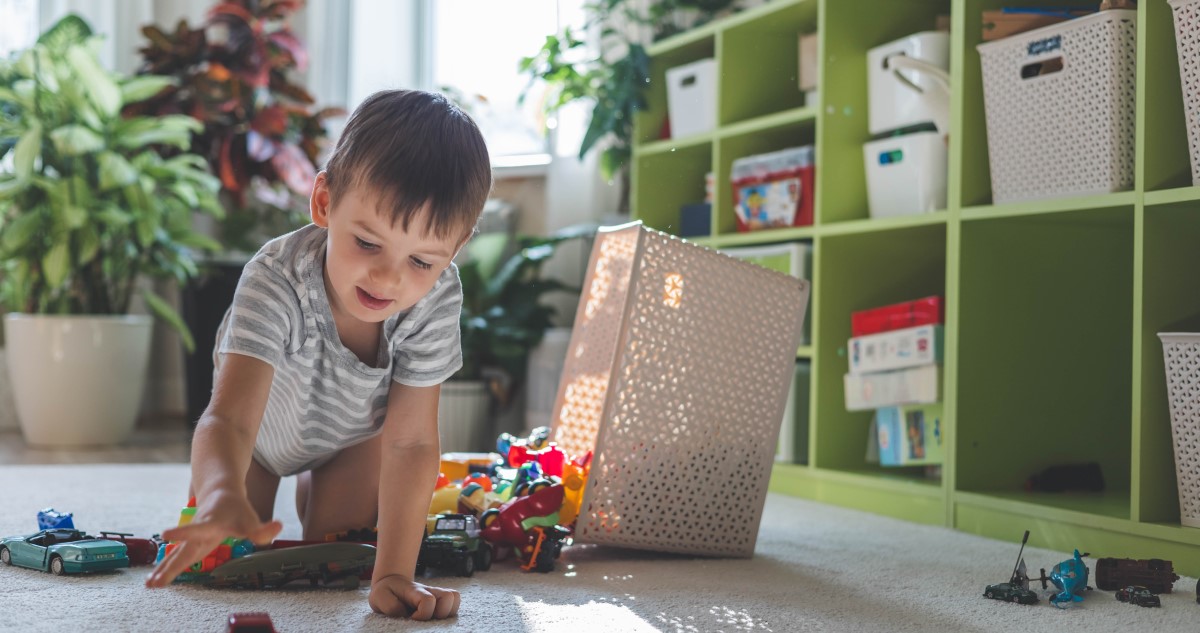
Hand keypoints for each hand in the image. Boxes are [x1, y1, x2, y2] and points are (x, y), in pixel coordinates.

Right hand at [144, 490, 281, 587]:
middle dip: (170, 563)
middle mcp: (198, 531)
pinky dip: (166, 567)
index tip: (165, 534)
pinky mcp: (190, 543)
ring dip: (164, 568)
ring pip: (178, 554)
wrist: (220, 491)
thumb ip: (262, 527)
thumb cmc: (236, 507)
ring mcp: (192, 538)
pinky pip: (177, 557)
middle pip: (184, 549)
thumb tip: (277, 528)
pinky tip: (154, 580)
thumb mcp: (250, 517)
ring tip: (150, 585)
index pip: (199, 528)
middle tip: (154, 579)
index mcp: (212, 522)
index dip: (185, 532)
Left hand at [369, 574, 459, 619]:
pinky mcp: (440, 599)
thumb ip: (390, 606)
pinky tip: (435, 617)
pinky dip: (449, 612)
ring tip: (432, 618)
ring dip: (447, 612)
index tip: (412, 618)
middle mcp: (430, 591)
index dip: (423, 614)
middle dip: (440, 613)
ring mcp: (437, 594)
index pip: (428, 601)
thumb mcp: (379, 597)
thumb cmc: (386, 592)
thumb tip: (405, 614)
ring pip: (455, 599)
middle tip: (425, 619)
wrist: (391, 582)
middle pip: (449, 597)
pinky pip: (454, 603)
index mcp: (415, 591)